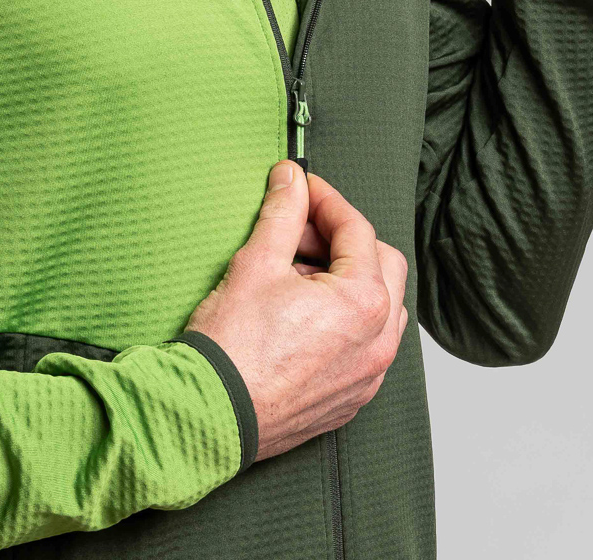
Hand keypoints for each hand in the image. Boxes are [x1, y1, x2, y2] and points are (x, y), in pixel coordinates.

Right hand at [184, 160, 408, 460]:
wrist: (209, 414)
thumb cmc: (232, 346)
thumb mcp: (256, 262)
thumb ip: (283, 213)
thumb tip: (292, 178)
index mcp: (363, 302)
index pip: (357, 230)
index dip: (326, 200)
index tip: (302, 187)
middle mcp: (379, 341)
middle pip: (383, 264)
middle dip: (344, 239)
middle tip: (301, 230)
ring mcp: (368, 374)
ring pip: (380, 307)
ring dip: (348, 279)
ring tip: (297, 274)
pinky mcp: (351, 398)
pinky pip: (366, 345)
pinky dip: (345, 319)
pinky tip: (301, 313)